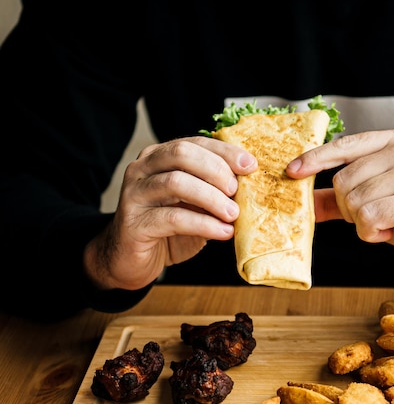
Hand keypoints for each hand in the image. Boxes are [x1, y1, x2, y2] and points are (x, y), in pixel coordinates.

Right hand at [84, 136, 256, 290]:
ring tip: (233, 214)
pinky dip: (203, 224)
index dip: (225, 151)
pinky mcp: (133, 222)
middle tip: (237, 191)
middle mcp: (142, 168)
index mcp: (159, 157)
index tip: (250, 165)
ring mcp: (134, 193)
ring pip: (176, 182)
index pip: (195, 143)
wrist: (132, 260)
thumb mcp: (196, 205)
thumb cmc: (168, 229)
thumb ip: (214, 190)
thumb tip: (250, 185)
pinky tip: (223, 232)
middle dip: (216, 170)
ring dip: (212, 198)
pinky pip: (172, 218)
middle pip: (182, 154)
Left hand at [286, 128, 393, 274]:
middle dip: (349, 209)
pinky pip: (369, 218)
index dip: (315, 159)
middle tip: (374, 217)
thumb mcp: (375, 200)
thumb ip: (342, 198)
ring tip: (388, 223)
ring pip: (354, 202)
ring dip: (363, 224)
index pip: (344, 146)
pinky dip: (372, 233)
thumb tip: (306, 203)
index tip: (292, 171)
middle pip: (343, 181)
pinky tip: (393, 231)